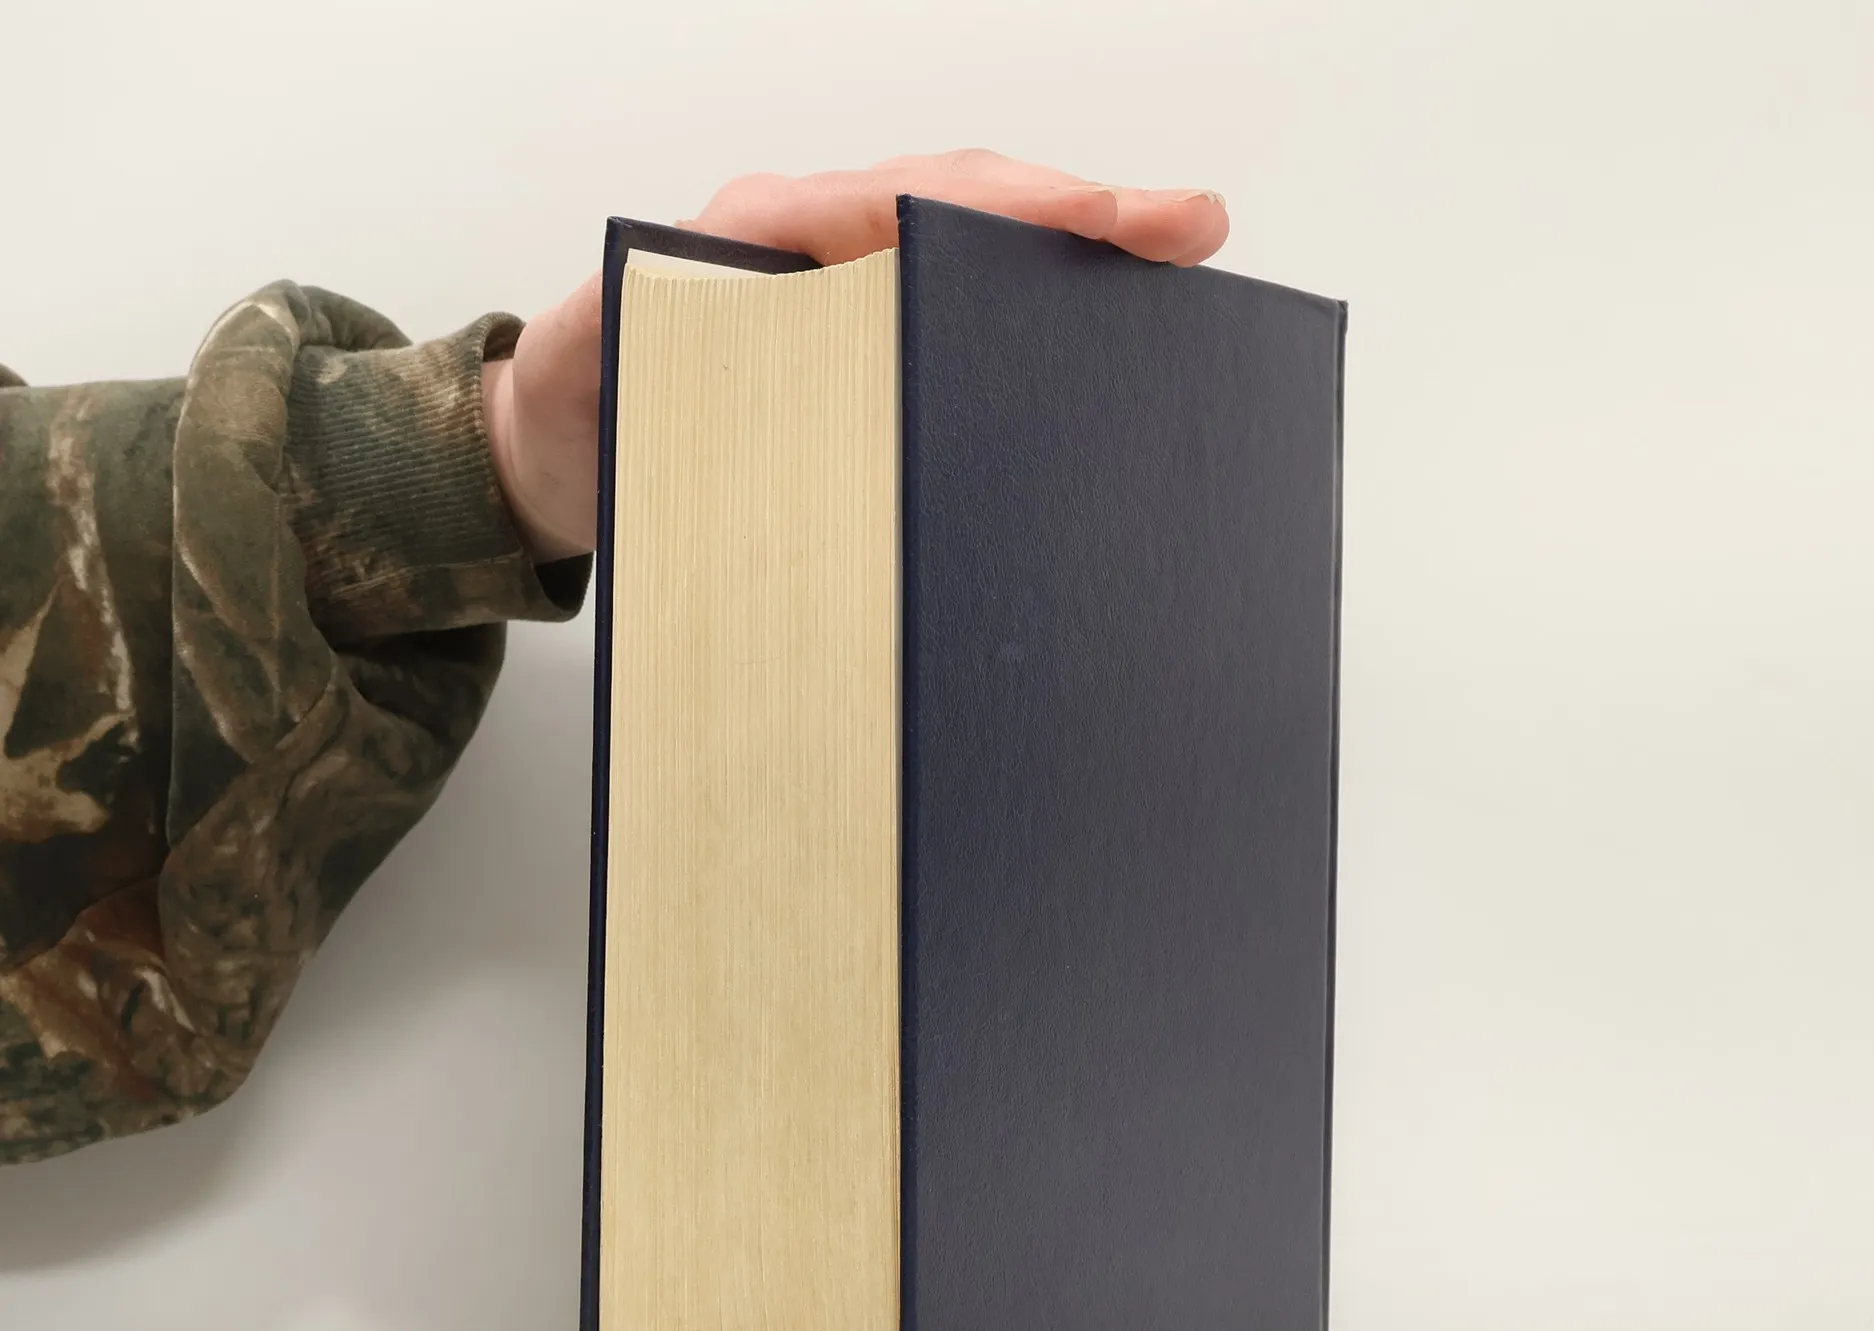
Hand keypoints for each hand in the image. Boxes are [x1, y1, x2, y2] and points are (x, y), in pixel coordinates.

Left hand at [483, 151, 1230, 561]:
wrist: (548, 458)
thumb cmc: (576, 412)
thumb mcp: (585, 362)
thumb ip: (624, 322)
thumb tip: (707, 287)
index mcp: (768, 235)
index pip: (915, 197)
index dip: (1019, 203)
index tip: (1113, 218)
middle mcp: (821, 252)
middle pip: (972, 209)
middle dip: (1086, 216)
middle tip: (1193, 232)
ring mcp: (846, 302)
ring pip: (978, 261)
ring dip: (1075, 265)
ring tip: (1177, 278)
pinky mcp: (856, 359)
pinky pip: (953, 328)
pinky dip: (1029, 328)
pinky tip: (1095, 356)